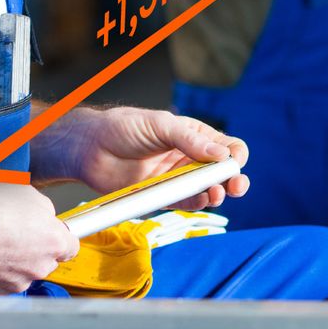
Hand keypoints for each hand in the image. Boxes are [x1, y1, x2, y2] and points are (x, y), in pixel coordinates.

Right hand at [0, 183, 78, 295]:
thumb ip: (43, 208)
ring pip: (24, 271)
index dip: (60, 237)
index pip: (72, 246)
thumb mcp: (25, 192)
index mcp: (54, 241)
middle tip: (15, 231)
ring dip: (15, 260)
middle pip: (47, 259)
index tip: (53, 234)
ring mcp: (18, 282)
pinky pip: (2, 280)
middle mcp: (40, 266)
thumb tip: (43, 214)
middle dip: (35, 247)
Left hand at [61, 106, 249, 208]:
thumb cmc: (123, 127)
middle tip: (237, 186)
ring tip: (217, 193)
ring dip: (217, 193)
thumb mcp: (160, 125)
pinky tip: (202, 200)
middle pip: (221, 172)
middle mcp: (188, 158)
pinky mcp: (162, 197)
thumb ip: (189, 140)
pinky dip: (196, 204)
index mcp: (193, 136)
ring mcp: (176, 179)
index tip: (234, 162)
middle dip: (233, 179)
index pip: (226, 146)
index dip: (235, 155)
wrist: (90, 148)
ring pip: (206, 190)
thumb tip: (222, 154)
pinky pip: (185, 204)